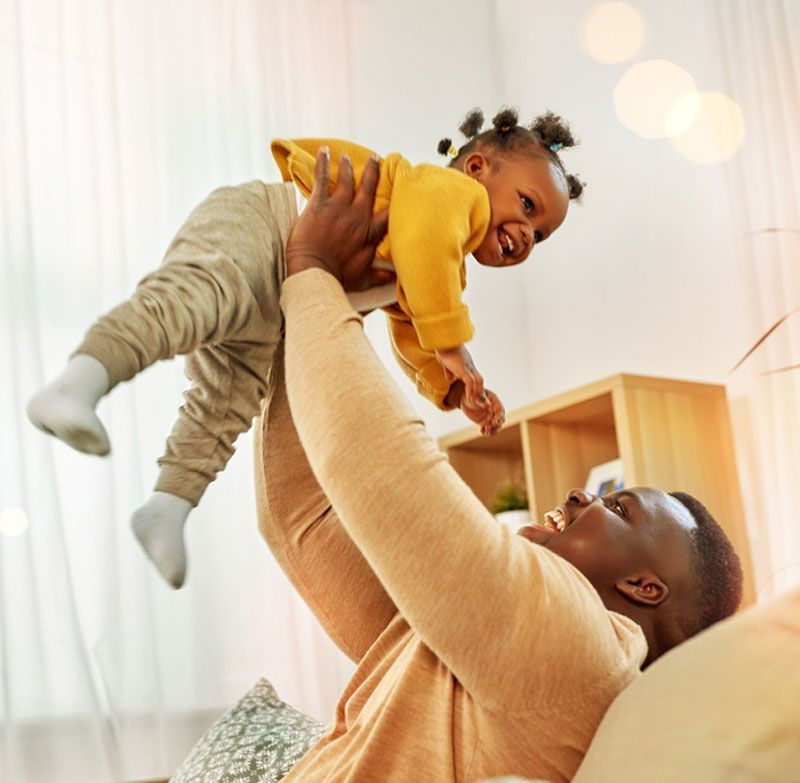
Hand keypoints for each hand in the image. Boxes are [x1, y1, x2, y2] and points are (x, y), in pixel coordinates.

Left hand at [285, 148, 393, 291]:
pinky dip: (323, 164)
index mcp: (369, 233)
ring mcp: (338, 207)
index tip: (401, 189)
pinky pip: (322, 178)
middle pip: (369, 188)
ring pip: (347, 180)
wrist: (314, 272)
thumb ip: (379, 275)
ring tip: (346, 157)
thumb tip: (393, 278)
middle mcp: (357, 216)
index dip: (396, 200)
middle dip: (372, 171)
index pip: (389, 213)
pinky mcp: (319, 204)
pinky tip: (324, 151)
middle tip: (375, 159)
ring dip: (347, 166)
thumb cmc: (337, 278)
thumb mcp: (363, 279)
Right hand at [436, 345, 486, 409]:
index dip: (476, 387)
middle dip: (481, 392)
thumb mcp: (446, 362)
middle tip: (482, 403)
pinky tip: (469, 398)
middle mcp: (469, 365)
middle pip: (480, 380)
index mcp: (466, 364)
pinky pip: (470, 382)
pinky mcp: (463, 368)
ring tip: (476, 404)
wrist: (443, 340)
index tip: (476, 396)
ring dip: (477, 393)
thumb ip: (449, 370)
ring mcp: (467, 366)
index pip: (474, 377)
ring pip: (477, 382)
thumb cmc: (442, 348)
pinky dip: (471, 390)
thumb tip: (449, 378)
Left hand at [461, 389, 504, 436]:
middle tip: (487, 428)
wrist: (467, 400)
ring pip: (497, 426)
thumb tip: (489, 405)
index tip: (493, 422)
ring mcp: (492, 416)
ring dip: (493, 430)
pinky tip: (482, 431)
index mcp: (495, 401)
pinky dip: (488, 432)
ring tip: (486, 433)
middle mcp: (495, 410)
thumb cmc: (472, 394)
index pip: (500, 410)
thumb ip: (482, 400)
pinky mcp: (487, 422)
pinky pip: (491, 429)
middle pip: (501, 419)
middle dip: (496, 425)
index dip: (498, 417)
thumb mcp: (476, 396)